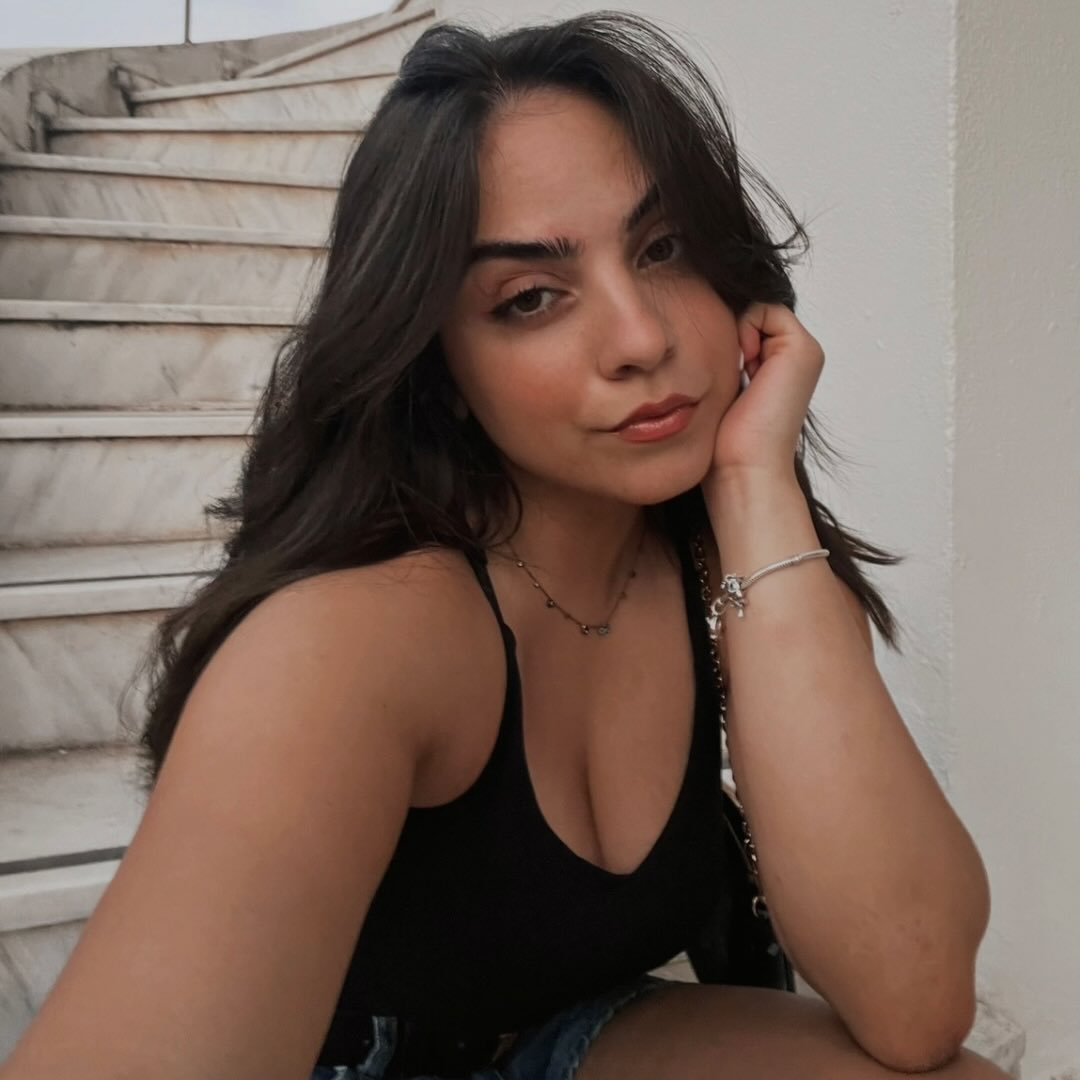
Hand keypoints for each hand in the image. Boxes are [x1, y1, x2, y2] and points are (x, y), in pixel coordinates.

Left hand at [708, 302, 823, 483]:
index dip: (724, 340)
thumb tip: (700, 331)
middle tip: (730, 376)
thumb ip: (722, 360)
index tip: (720, 375)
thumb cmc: (725, 443)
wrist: (744, 467)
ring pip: (756, 312)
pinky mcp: (802, 349)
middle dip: (729, 338)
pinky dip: (745, 328)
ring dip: (736, 336)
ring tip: (738, 375)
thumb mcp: (718, 391)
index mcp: (779, 369)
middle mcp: (794, 359)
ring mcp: (802, 352)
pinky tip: (743, 363)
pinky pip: (765, 309)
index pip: (744, 326)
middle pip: (749, 317)